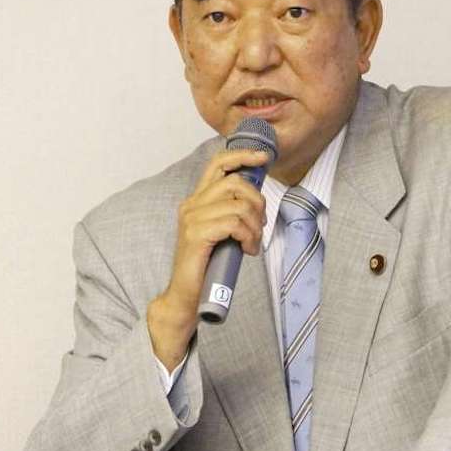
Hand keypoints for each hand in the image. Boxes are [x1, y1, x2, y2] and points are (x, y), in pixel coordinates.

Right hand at [147, 148, 268, 368]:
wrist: (186, 295)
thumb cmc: (209, 264)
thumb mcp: (223, 232)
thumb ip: (233, 212)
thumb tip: (258, 200)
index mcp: (197, 199)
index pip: (218, 164)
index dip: (243, 155)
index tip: (264, 157)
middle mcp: (191, 204)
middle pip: (235, 183)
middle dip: (258, 202)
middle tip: (261, 225)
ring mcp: (192, 219)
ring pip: (239, 206)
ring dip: (255, 226)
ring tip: (253, 243)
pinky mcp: (196, 235)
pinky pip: (234, 224)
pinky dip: (248, 236)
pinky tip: (247, 250)